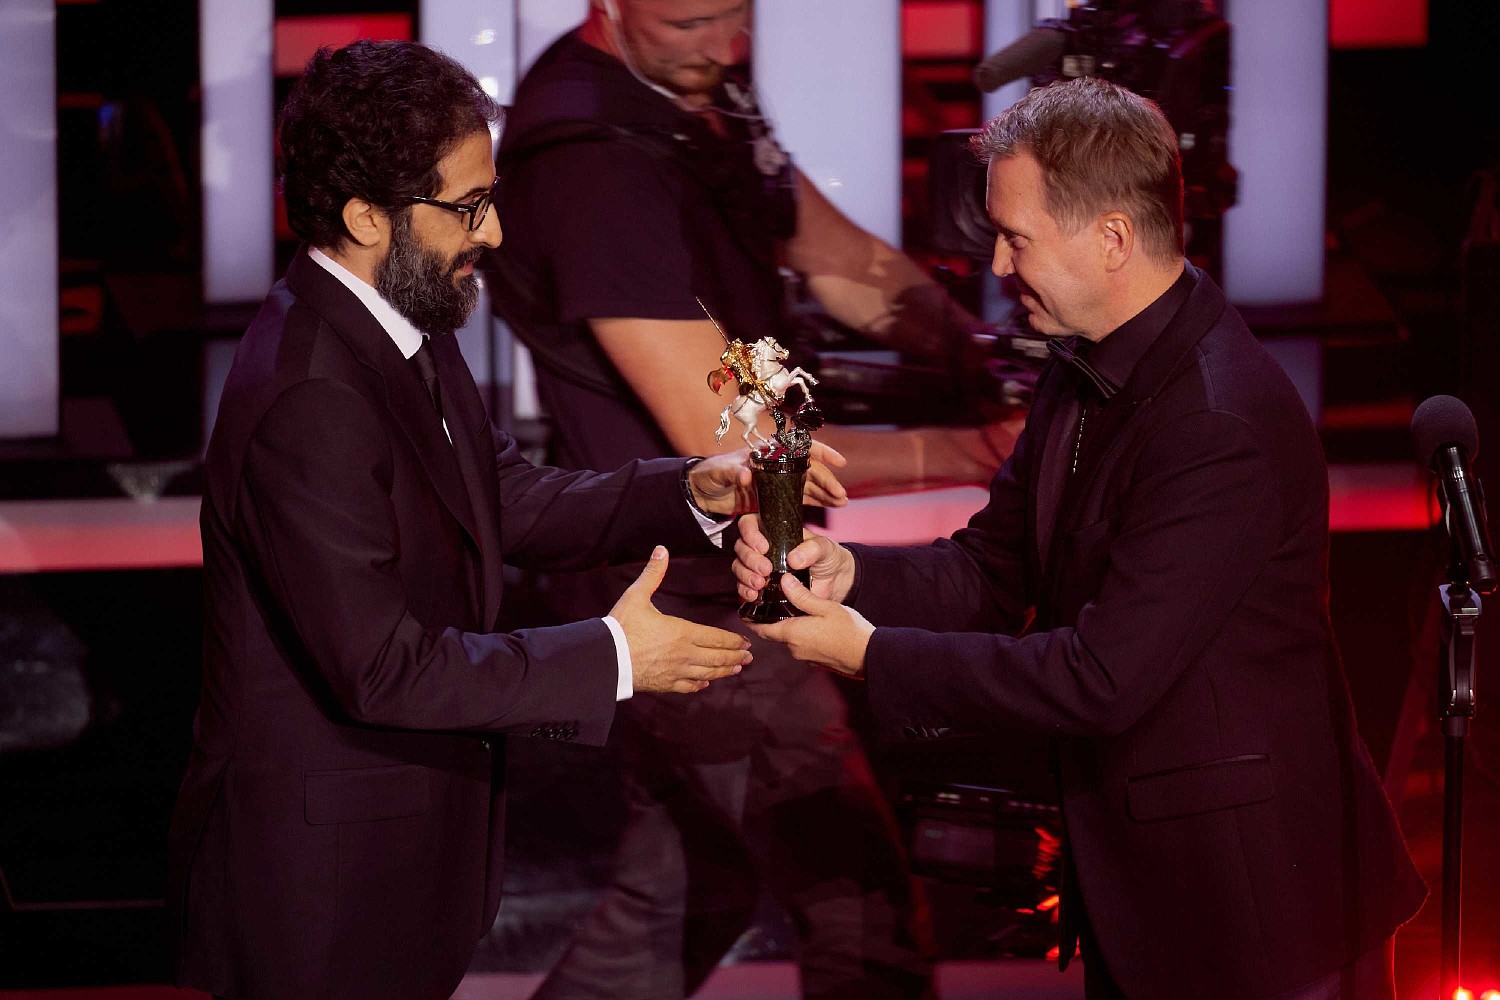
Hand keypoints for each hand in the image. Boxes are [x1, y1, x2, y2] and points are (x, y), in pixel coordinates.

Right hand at [611, 546, 751, 692]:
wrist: (606, 659)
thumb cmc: (622, 627)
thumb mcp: (636, 596)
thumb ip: (653, 573)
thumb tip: (661, 550)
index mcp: (682, 632)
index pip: (716, 637)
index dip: (733, 640)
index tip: (745, 641)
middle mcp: (685, 654)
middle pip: (717, 658)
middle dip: (736, 657)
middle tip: (748, 657)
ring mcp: (676, 672)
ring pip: (708, 674)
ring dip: (724, 671)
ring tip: (736, 669)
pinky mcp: (665, 685)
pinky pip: (688, 687)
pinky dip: (700, 685)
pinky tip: (705, 684)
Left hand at [688, 441, 848, 516]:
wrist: (702, 492)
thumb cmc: (711, 474)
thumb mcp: (721, 471)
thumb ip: (733, 472)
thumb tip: (747, 475)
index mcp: (768, 453)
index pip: (800, 448)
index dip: (821, 453)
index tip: (839, 462)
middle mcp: (777, 465)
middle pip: (809, 470)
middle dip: (827, 480)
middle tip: (840, 495)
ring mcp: (777, 482)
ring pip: (808, 485)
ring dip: (825, 492)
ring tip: (841, 502)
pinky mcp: (774, 498)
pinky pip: (800, 498)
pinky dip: (816, 502)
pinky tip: (829, 506)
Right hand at [732, 514, 855, 603]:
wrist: (833, 582)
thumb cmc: (827, 557)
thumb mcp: (824, 547)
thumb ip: (812, 548)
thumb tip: (793, 559)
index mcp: (774, 531)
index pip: (749, 524)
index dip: (750, 533)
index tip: (764, 547)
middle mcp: (762, 548)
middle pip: (741, 547)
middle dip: (750, 559)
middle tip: (766, 569)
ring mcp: (759, 567)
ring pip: (739, 567)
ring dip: (745, 576)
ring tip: (760, 584)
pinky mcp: (761, 587)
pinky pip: (743, 587)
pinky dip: (745, 591)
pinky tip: (754, 596)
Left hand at [746, 574, 873, 678]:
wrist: (868, 655)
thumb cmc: (849, 631)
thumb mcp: (825, 606)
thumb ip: (802, 596)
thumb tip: (784, 581)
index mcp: (792, 633)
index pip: (761, 628)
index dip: (751, 620)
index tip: (744, 611)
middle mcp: (793, 648)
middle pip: (773, 632)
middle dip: (768, 620)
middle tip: (767, 603)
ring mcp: (804, 656)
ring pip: (787, 638)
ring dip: (785, 625)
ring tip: (789, 607)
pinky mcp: (814, 659)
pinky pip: (799, 644)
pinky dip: (798, 633)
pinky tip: (808, 621)